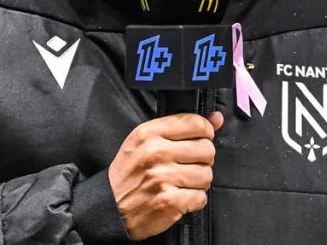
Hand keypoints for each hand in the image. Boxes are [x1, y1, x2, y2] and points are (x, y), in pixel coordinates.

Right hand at [108, 112, 223, 240]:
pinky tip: (180, 197)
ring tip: (183, 183)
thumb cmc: (130, 173)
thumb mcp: (145, 142)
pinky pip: (201, 197)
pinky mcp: (169, 201)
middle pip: (206, 149)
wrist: (110, 207)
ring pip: (207, 174)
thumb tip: (216, 118)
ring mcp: (163, 177)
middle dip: (202, 159)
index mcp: (149, 133)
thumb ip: (180, 127)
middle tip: (188, 165)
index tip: (199, 139)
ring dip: (199, 181)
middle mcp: (156, 152)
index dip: (204, 132)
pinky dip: (194, 200)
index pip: (195, 123)